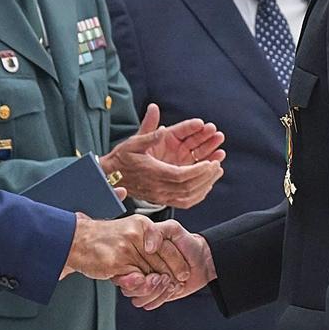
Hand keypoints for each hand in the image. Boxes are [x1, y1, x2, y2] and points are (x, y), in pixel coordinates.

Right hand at [64, 212, 193, 283]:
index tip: (184, 273)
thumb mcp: (130, 229)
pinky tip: (144, 286)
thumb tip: (164, 252)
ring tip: (162, 287)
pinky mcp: (117, 262)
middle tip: (176, 284)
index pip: (168, 245)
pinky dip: (141, 286)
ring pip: (150, 272)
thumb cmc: (104, 239)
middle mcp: (136, 234)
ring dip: (157, 284)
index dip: (179, 261)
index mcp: (142, 224)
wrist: (77, 241)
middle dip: (171, 275)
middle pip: (163, 261)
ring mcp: (126, 249)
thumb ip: (148, 237)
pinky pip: (136, 279)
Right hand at [100, 104, 225, 208]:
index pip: (181, 176)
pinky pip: (184, 203)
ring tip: (217, 172)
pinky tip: (207, 186)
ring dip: (205, 185)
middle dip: (206, 177)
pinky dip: (198, 196)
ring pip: (188, 197)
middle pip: (188, 187)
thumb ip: (148, 133)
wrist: (111, 177)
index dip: (198, 171)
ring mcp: (160, 197)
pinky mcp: (161, 200)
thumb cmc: (122, 158)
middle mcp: (158, 188)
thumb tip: (162, 127)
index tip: (210, 162)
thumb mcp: (133, 142)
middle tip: (217, 164)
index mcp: (153, 173)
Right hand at [116, 222, 215, 306]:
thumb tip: (147, 247)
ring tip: (170, 281)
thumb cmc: (187, 243)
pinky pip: (148, 303)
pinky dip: (161, 298)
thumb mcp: (173, 229)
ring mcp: (145, 283)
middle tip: (164, 277)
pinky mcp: (154, 295)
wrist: (203, 259)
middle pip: (128, 287)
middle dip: (147, 284)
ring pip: (137, 298)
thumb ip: (157, 233)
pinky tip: (172, 288)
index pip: (123, 269)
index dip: (132, 275)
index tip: (144, 274)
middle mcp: (138, 269)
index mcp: (136, 253)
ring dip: (155, 292)